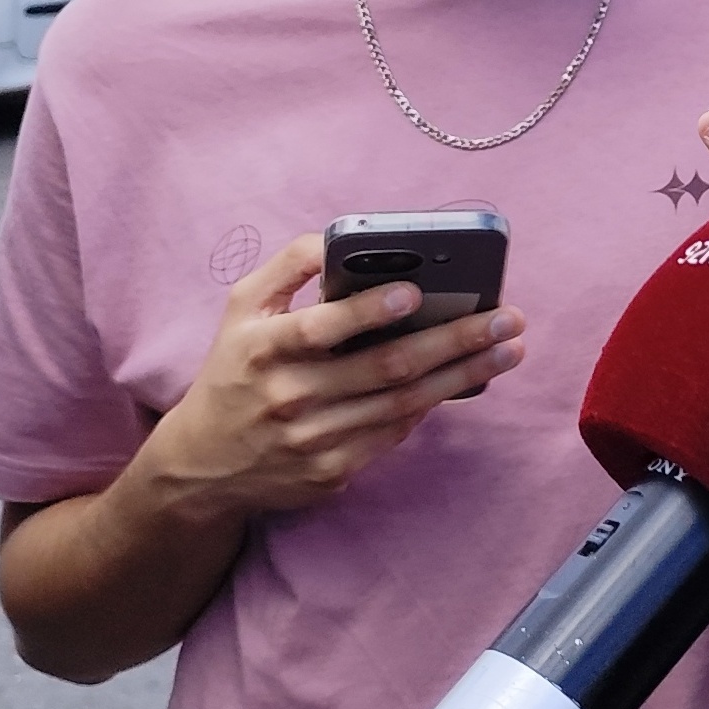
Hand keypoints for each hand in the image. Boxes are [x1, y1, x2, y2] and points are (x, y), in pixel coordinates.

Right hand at [138, 235, 524, 521]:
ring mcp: (312, 439)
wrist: (199, 464)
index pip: (320, 327)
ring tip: (509, 350)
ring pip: (403, 403)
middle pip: (385, 367)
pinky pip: (394, 434)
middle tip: (508, 319)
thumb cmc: (235, 370)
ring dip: (464, 375)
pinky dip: (431, 406)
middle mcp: (289, 396)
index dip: (369, 310)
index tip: (416, 291)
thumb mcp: (243, 310)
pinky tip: (466, 381)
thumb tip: (338, 237)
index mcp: (264, 349)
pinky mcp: (331, 471)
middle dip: (455, 340)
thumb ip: (289, 266)